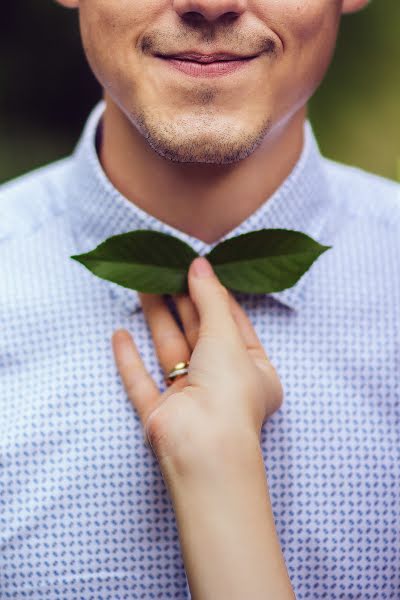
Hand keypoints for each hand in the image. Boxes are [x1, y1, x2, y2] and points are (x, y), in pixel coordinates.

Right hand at [111, 256, 282, 467]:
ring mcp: (191, 401)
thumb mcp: (225, 334)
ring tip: (142, 285)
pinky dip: (130, 360)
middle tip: (166, 271)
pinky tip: (119, 334)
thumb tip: (199, 265)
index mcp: (253, 371)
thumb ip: (210, 298)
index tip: (199, 269)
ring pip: (170, 353)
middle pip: (199, 335)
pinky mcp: (161, 414)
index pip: (234, 325)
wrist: (204, 447)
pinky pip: (142, 382)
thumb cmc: (229, 388)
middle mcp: (223, 385)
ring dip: (157, 320)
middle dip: (183, 303)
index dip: (216, 296)